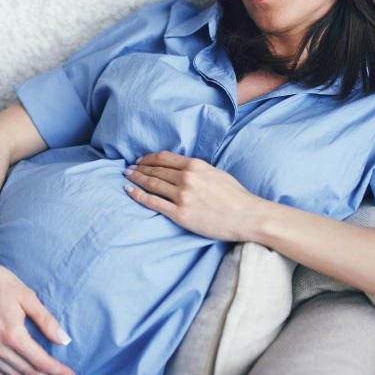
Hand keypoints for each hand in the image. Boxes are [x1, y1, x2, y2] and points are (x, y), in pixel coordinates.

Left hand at [124, 150, 261, 240]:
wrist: (247, 216)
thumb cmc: (236, 196)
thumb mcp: (216, 173)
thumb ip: (197, 169)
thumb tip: (183, 168)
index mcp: (195, 165)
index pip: (164, 158)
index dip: (148, 158)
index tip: (140, 160)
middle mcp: (186, 178)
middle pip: (155, 170)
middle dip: (139, 168)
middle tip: (128, 169)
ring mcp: (182, 196)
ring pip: (151, 184)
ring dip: (136, 179)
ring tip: (127, 177)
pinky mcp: (180, 214)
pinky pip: (153, 203)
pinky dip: (138, 195)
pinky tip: (129, 191)